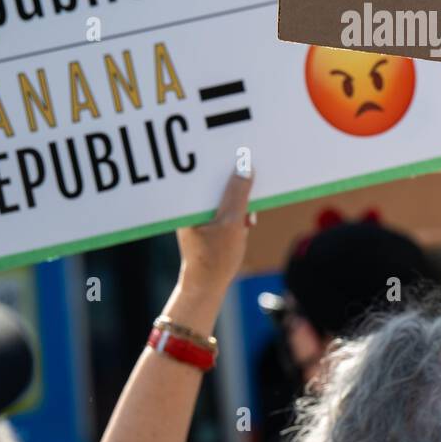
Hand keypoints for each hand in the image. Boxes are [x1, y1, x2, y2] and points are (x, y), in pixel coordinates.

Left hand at [176, 166, 253, 298]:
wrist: (207, 287)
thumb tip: (246, 167)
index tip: (242, 154)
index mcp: (188, 201)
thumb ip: (239, 194)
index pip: (206, 171)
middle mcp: (190, 203)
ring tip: (247, 219)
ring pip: (224, 193)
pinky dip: (238, 211)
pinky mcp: (208, 221)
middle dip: (237, 184)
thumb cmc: (215, 257)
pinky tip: (246, 223)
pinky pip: (226, 206)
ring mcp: (199, 212)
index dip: (224, 162)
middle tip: (252, 186)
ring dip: (240, 201)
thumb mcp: (232, 223)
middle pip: (216, 180)